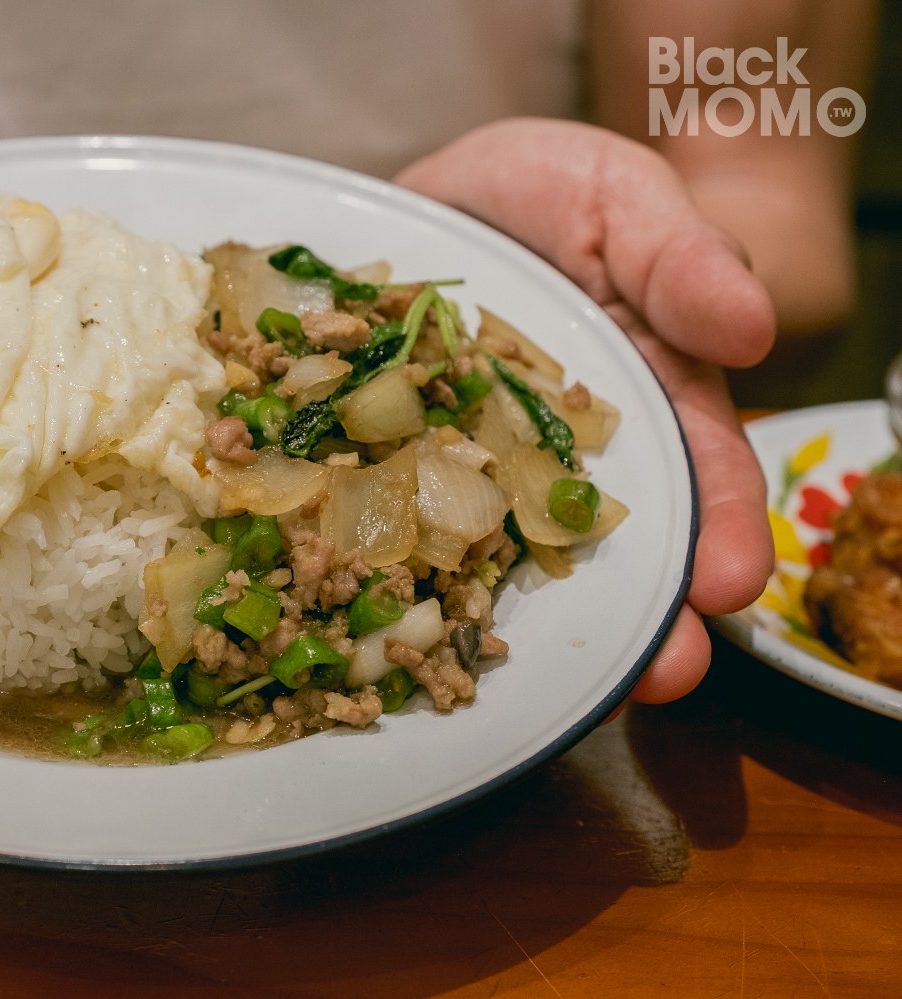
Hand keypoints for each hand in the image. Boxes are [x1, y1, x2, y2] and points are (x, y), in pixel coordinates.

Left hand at [395, 117, 775, 703]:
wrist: (428, 196)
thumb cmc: (546, 197)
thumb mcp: (622, 200)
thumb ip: (679, 256)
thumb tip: (748, 327)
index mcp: (646, 407)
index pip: (701, 478)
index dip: (721, 530)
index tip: (730, 581)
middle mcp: (563, 467)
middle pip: (609, 552)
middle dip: (636, 617)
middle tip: (657, 674)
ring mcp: (471, 482)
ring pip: (496, 570)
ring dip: (510, 628)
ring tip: (521, 683)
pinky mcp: (389, 477)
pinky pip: (387, 534)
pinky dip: (382, 577)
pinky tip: (371, 623)